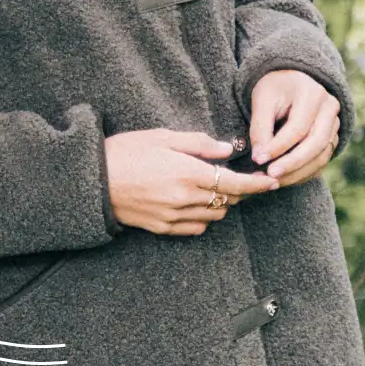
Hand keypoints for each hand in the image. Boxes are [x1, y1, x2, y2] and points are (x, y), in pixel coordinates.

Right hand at [103, 128, 280, 235]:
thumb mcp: (163, 137)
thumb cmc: (125, 151)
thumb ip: (199, 144)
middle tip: (243, 178)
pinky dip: (204, 217)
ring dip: (223, 203)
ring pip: (215, 215)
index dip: (258, 184)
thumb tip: (227, 148)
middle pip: (229, 200)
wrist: (91, 181)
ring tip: (216, 187)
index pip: (236, 183)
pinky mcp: (162, 228)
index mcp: (188, 172)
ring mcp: (173, 216)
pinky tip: (197, 203)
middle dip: (241, 190)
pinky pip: (196, 228)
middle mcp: (185, 198)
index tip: (272, 182)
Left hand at [247, 69, 341, 187]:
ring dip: (297, 173)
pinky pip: (321, 161)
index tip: (257, 160)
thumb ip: (260, 127)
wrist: (291, 81)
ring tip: (272, 181)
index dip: (278, 147)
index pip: (298, 127)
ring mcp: (335, 124)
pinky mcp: (332, 137)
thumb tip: (259, 158)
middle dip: (291, 164)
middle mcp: (330, 108)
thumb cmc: (275, 88)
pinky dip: (303, 173)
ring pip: (321, 156)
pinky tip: (284, 179)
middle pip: (316, 144)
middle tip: (269, 176)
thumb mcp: (262, 99)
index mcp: (312, 93)